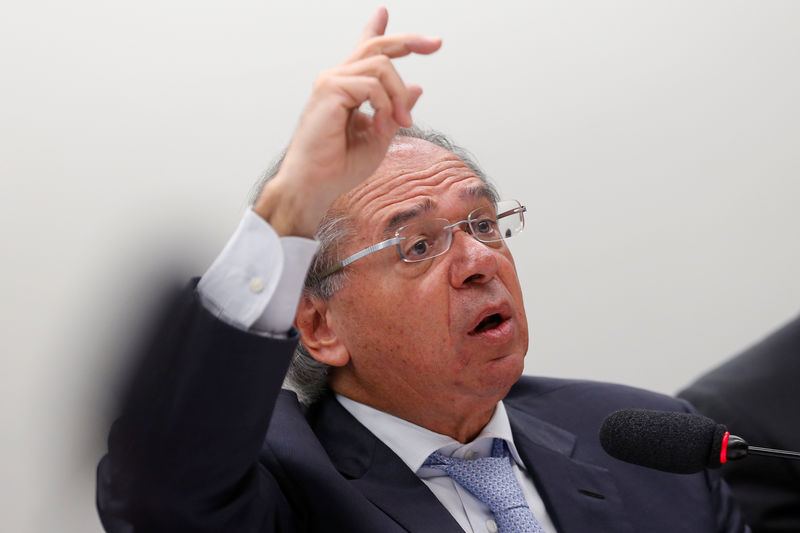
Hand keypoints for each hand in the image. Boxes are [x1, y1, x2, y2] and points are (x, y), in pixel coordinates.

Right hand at [254, 7, 440, 236]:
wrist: (316, 184)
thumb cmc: (339, 167)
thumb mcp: (380, 137)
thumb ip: (396, 110)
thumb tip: (417, 87)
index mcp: (348, 89)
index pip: (364, 51)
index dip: (377, 30)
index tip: (384, 12)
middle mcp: (338, 79)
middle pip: (377, 47)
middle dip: (409, 41)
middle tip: (435, 44)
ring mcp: (332, 81)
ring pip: (382, 65)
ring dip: (399, 95)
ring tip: (403, 122)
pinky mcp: (330, 89)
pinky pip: (373, 85)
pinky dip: (386, 105)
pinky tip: (381, 126)